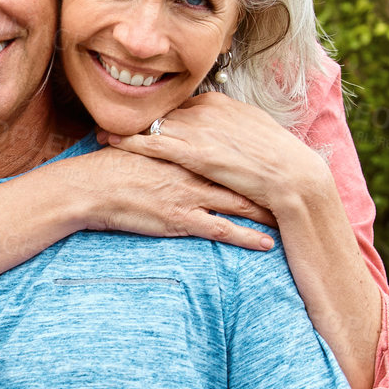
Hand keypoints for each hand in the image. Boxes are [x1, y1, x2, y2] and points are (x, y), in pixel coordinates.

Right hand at [69, 146, 276, 250]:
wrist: (92, 186)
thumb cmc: (112, 167)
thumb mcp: (145, 147)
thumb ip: (168, 145)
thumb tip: (180, 142)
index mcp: (187, 152)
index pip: (230, 154)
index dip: (255, 162)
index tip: (276, 166)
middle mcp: (194, 171)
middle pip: (243, 178)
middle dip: (271, 186)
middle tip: (297, 191)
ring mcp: (190, 195)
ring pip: (240, 203)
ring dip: (268, 213)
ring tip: (291, 220)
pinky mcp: (182, 219)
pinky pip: (222, 230)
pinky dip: (247, 237)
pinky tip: (266, 245)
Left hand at [97, 91, 327, 218]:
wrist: (292, 176)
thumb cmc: (276, 159)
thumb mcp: (251, 132)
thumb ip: (229, 126)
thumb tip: (218, 129)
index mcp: (218, 102)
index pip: (179, 105)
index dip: (159, 115)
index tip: (140, 119)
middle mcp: (205, 110)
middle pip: (161, 113)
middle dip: (136, 119)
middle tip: (108, 121)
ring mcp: (198, 130)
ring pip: (151, 125)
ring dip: (125, 129)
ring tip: (101, 133)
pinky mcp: (194, 153)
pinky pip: (152, 143)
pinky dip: (128, 141)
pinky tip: (110, 142)